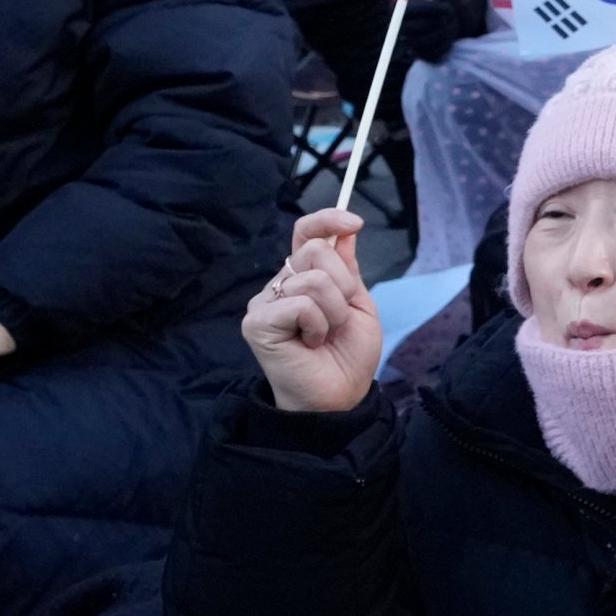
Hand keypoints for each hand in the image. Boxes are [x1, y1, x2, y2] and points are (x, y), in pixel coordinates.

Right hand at [243, 212, 380, 414]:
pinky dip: (318, 325)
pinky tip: (310, 343)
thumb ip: (347, 268)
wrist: (340, 396)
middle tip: (339, 318)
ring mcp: (264, 303)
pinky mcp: (257, 322)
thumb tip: (345, 229)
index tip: (354, 222)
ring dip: (335, 311)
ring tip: (324, 335)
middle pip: (315, 251)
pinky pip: (301, 304)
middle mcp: (279, 285)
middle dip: (344, 284)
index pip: (305, 234)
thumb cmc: (347, 355)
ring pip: (313, 279)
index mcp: (302, 277)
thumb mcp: (358, 304)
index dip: (326, 220)